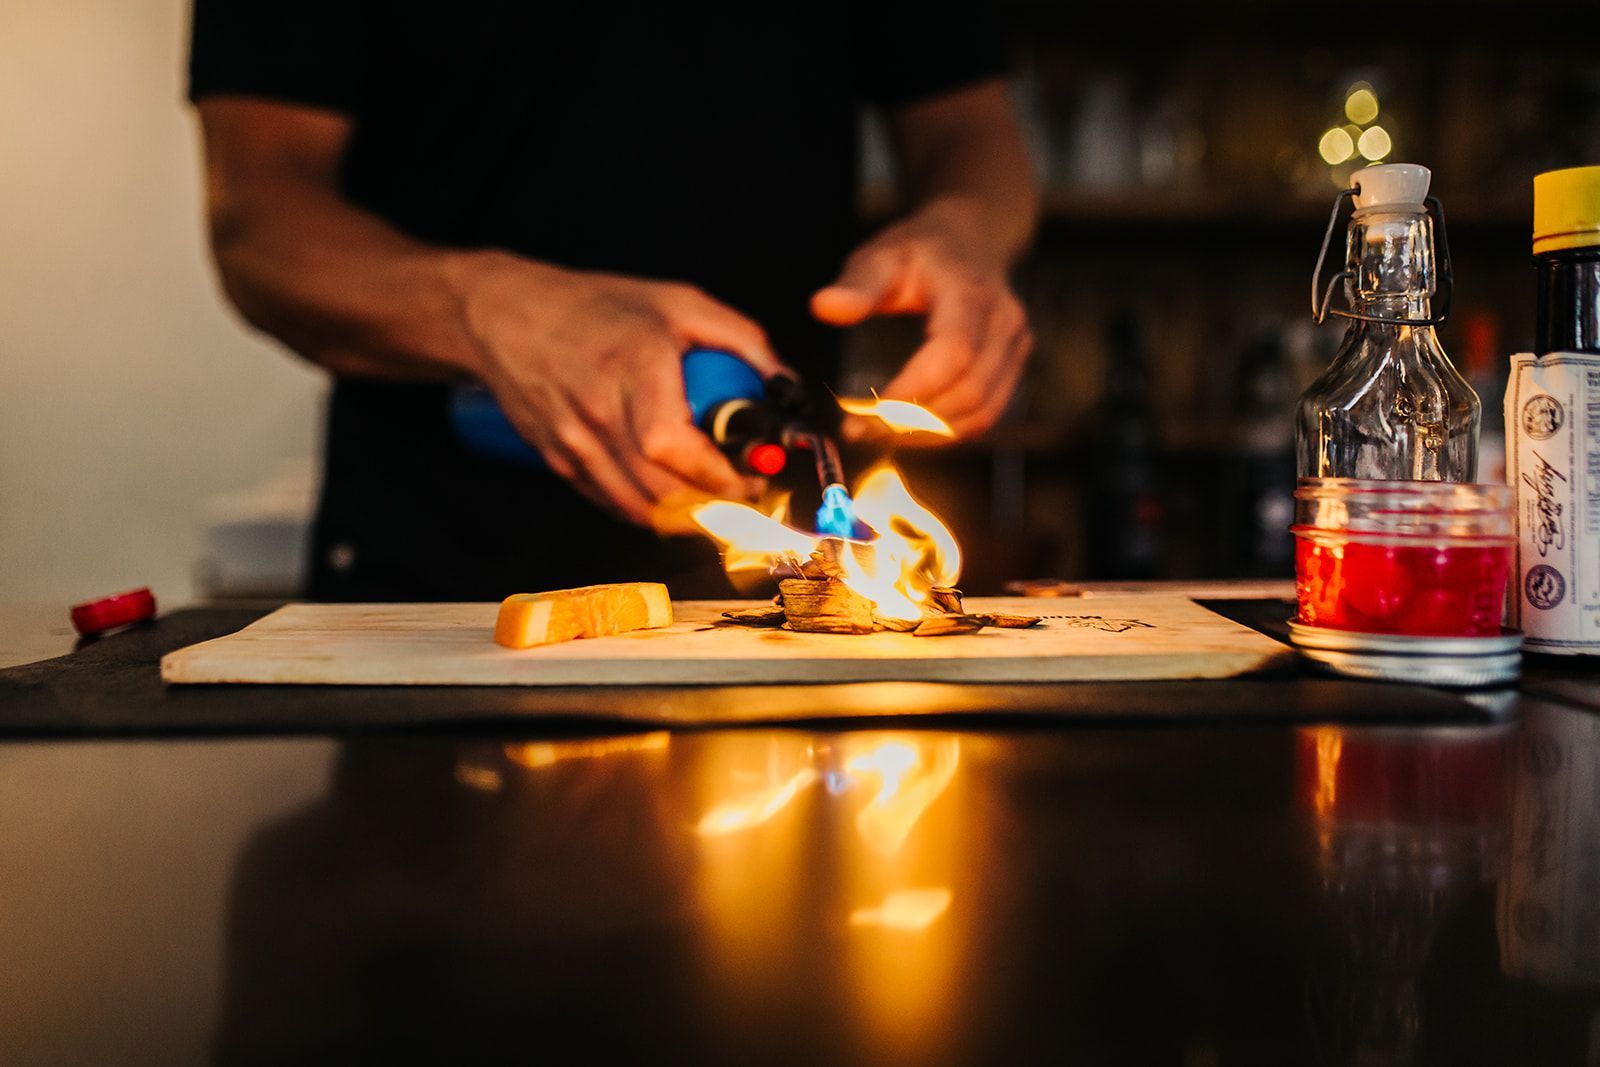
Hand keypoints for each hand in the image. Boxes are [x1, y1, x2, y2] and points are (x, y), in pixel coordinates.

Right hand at [451, 252, 786, 525]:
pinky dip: (648, 509)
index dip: (715, 475)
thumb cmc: (596, 306)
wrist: (506, 315)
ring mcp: (573, 442)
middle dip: (713, 504)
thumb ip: (740, 339)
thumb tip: (784, 383)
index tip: (749, 478)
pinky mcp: (560, 460)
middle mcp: (598, 410)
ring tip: (715, 498)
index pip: (670, 445)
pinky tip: (671, 494)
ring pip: (637, 508)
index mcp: (632, 366)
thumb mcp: (678, 302)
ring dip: (684, 517)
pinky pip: (612, 503)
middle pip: (660, 490)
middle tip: (743, 492)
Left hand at [811, 198, 1031, 440]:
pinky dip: (949, 432)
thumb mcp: (882, 256)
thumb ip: (857, 285)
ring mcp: (1015, 347)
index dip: (914, 390)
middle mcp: (1004, 322)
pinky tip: (911, 432)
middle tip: (862, 430)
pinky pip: (986, 414)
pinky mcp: (1013, 367)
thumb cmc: (920, 252)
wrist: (972, 240)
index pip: (953, 353)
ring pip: (981, 411)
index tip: (869, 412)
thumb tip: (823, 306)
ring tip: (881, 435)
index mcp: (971, 293)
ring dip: (930, 434)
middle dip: (914, 420)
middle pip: (968, 390)